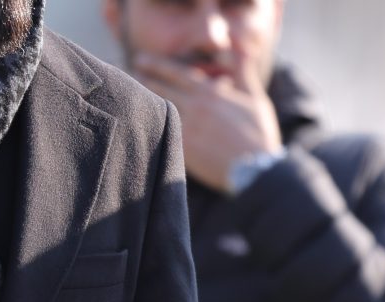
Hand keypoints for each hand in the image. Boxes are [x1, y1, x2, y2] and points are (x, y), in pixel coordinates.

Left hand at [134, 52, 282, 193]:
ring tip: (128, 98)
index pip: (176, 73)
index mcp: (210, 93)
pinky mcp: (182, 150)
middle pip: (160, 90)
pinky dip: (148, 128)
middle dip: (142, 80)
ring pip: (157, 111)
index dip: (156, 66)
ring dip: (142, 103)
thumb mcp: (255, 98)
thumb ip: (243, 72)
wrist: (256, 168)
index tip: (140, 60)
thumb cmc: (258, 133)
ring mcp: (186, 129)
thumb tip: (237, 50)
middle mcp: (194, 107)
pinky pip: (160, 135)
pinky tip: (136, 126)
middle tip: (126, 76)